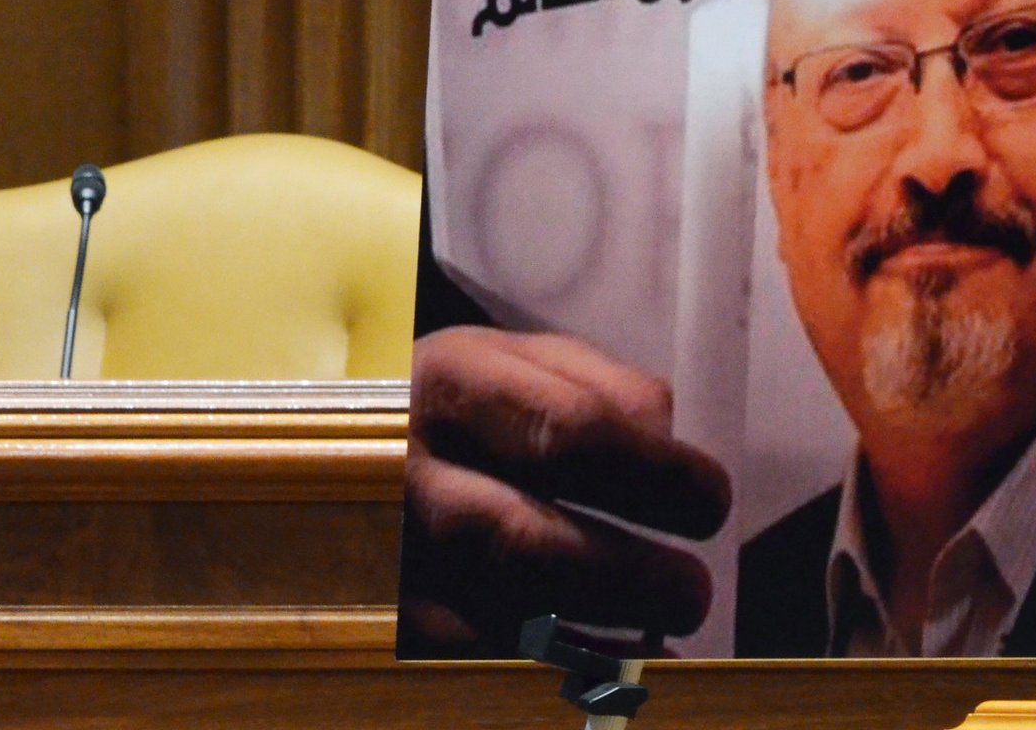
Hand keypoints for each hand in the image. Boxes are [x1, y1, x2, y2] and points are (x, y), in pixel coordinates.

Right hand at [399, 326, 730, 657]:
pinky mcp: (377, 621)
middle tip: (692, 595)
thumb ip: (599, 384)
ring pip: (495, 620)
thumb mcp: (511, 361)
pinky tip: (604, 674)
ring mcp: (381, 555)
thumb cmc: (453, 407)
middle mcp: (401, 472)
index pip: (568, 432)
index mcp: (448, 385)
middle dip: (631, 579)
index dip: (656, 476)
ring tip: (661, 644)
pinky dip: (550, 674)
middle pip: (527, 542)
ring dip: (598, 646)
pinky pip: (471, 661)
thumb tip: (670, 437)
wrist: (324, 449)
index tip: (711, 504)